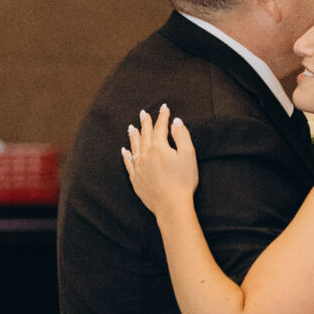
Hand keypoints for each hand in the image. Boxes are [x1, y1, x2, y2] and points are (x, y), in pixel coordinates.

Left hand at [121, 104, 198, 218]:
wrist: (171, 205)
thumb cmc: (183, 181)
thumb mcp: (188, 155)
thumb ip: (181, 136)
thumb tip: (175, 122)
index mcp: (159, 147)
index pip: (160, 127)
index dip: (162, 116)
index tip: (164, 108)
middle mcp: (145, 155)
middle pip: (145, 134)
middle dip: (146, 123)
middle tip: (143, 113)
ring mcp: (139, 167)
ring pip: (134, 147)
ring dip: (134, 136)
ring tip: (132, 127)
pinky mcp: (136, 180)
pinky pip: (128, 163)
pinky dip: (126, 155)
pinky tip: (124, 150)